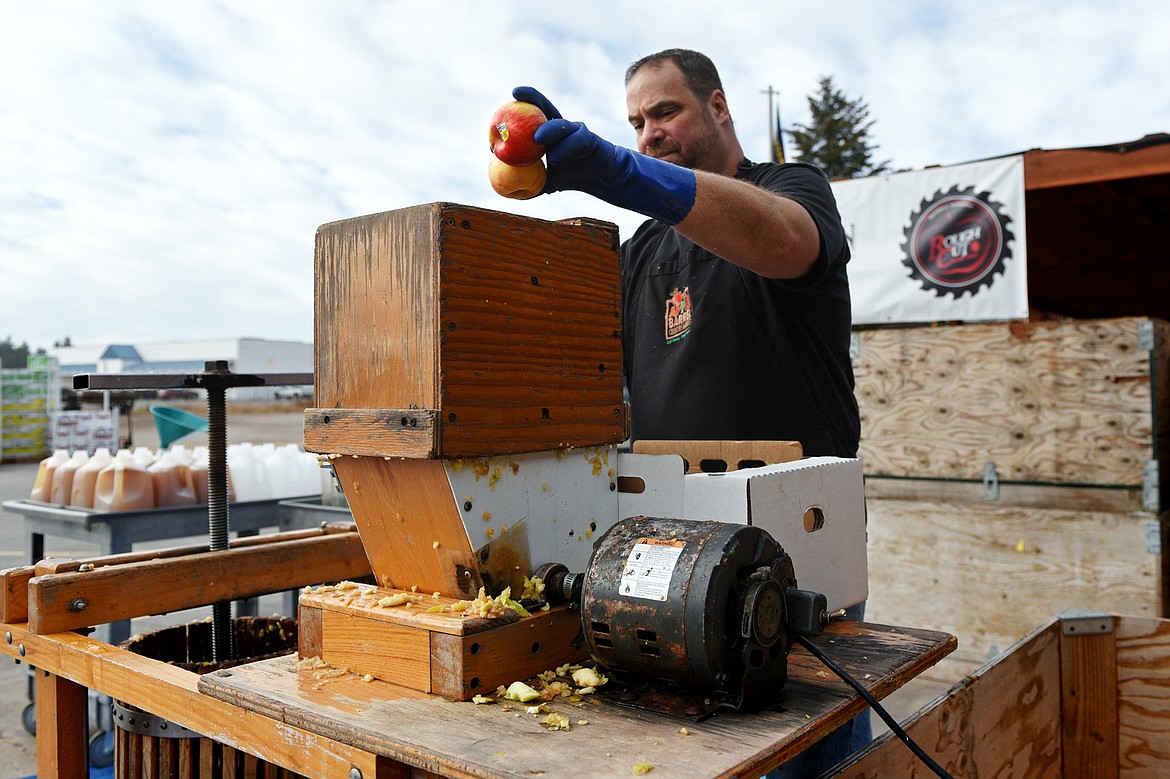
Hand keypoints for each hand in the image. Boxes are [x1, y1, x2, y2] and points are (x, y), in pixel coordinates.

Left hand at [510, 86, 695, 224]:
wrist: (602, 181)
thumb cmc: (573, 178)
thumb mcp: (546, 182)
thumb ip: (529, 183)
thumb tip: (506, 192)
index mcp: (551, 133)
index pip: (534, 114)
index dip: (522, 103)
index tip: (508, 97)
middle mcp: (564, 127)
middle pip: (545, 108)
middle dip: (532, 98)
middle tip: (516, 93)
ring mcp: (577, 131)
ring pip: (561, 125)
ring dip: (548, 130)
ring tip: (536, 139)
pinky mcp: (590, 140)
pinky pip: (576, 142)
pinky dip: (564, 150)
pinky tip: (553, 159)